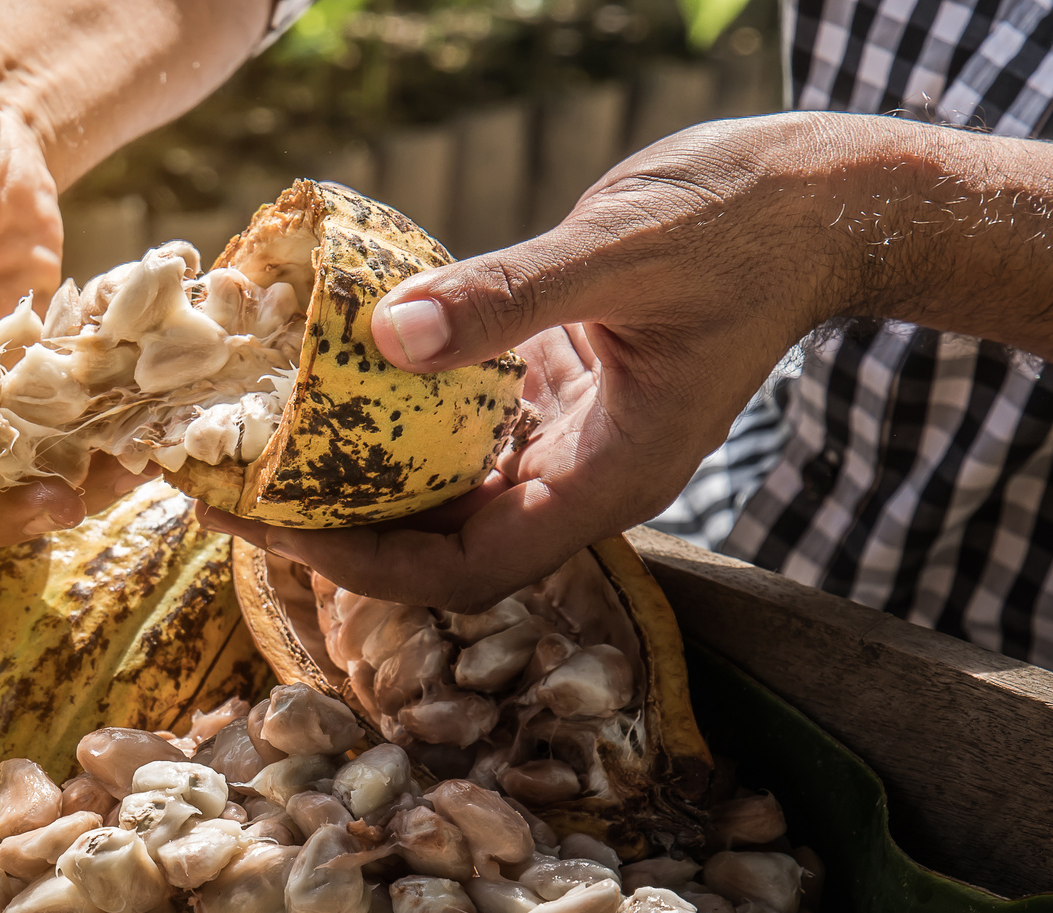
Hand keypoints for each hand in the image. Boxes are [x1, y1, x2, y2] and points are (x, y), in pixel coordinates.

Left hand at [203, 112, 874, 610]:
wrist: (823, 202)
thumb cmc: (746, 226)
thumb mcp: (621, 250)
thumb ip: (508, 295)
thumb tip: (388, 334)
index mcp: (606, 482)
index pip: (463, 571)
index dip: (361, 565)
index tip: (272, 529)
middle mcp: (579, 479)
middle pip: (437, 548)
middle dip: (334, 533)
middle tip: (229, 496)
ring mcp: (566, 441)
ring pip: (441, 494)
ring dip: (354, 480)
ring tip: (256, 450)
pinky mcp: (553, 392)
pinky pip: (457, 430)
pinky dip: (392, 418)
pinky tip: (327, 387)